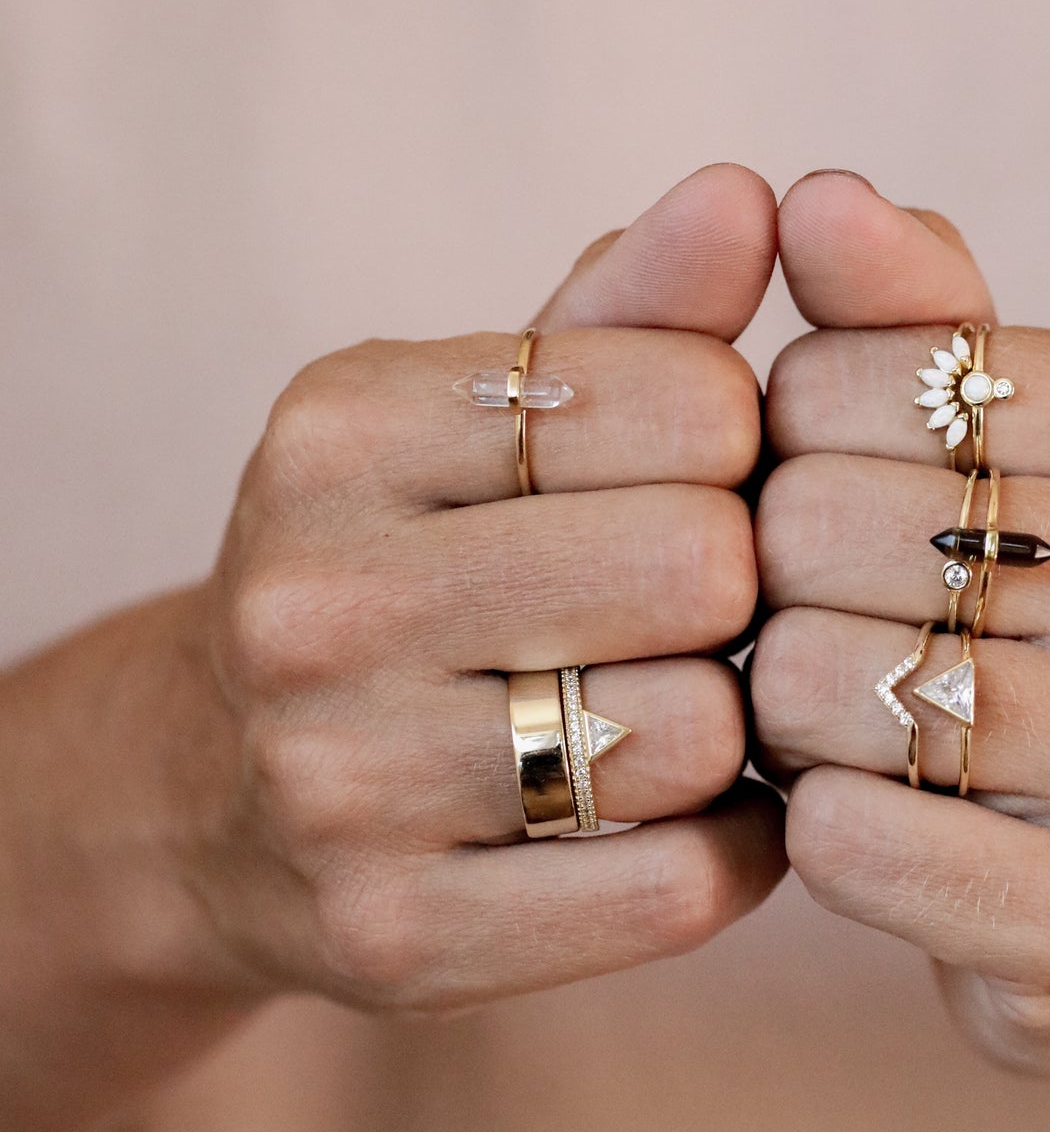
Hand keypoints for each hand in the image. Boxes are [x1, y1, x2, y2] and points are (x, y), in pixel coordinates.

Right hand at [185, 165, 785, 1009]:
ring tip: (686, 697)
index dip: (736, 435)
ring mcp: (339, 785)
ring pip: (695, 738)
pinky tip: (696, 808)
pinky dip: (734, 844)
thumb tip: (752, 194)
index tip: (699, 466)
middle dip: (739, 579)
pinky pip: (680, 888)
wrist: (215, 793)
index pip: (682, 398)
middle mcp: (313, 601)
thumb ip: (630, 309)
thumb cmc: (404, 563)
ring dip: (735, 722)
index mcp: (340, 431)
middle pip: (700, 567)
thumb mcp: (478, 413)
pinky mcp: (395, 937)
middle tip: (707, 597)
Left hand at [751, 171, 1049, 1082]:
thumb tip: (812, 197)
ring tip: (863, 724)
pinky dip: (814, 829)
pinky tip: (882, 820)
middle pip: (804, 528)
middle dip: (779, 587)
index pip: (829, 376)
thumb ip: (904, 308)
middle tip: (847, 627)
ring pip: (807, 684)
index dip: (786, 451)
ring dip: (785, 714)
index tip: (855, 504)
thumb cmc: (1044, 620)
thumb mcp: (999, 438)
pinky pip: (837, 841)